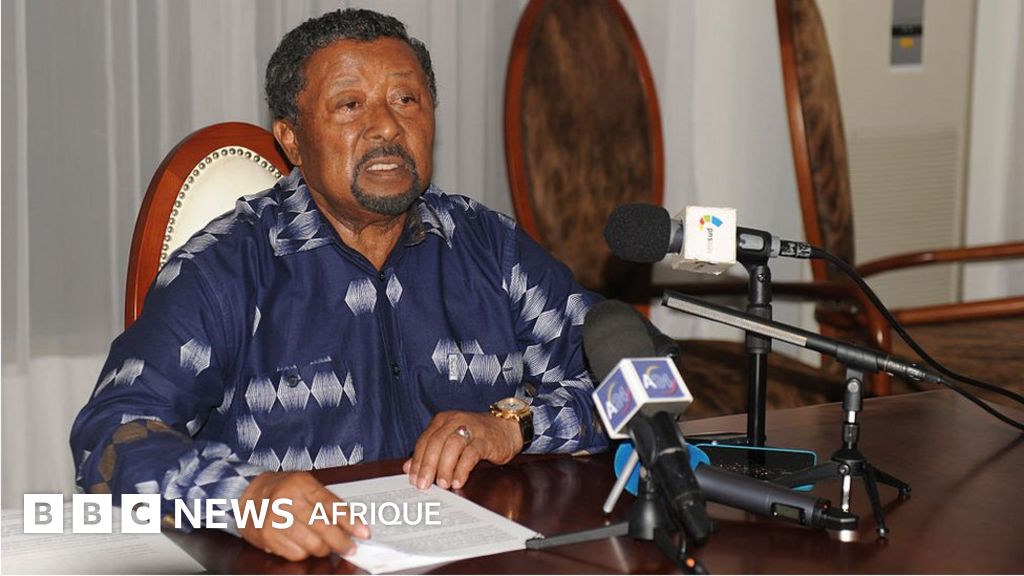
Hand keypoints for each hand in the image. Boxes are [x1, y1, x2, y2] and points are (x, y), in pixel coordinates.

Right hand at [237, 471, 369, 561]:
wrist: (245, 493)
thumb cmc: (280, 490)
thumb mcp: (304, 486)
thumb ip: (327, 503)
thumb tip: (352, 524)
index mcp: (300, 483)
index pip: (331, 505)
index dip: (350, 522)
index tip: (363, 533)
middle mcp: (286, 500)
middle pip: (323, 528)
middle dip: (342, 542)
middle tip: (350, 548)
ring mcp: (275, 520)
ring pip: (312, 545)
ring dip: (323, 549)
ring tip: (323, 544)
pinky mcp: (267, 537)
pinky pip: (296, 554)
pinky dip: (304, 553)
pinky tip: (301, 544)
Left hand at [403, 411, 522, 490]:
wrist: (506, 428)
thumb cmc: (476, 436)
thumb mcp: (450, 441)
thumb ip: (430, 452)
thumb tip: (408, 468)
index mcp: (442, 420)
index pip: (425, 440)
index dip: (417, 461)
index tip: (413, 479)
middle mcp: (455, 421)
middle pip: (436, 443)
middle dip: (427, 466)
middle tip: (423, 485)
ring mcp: (471, 428)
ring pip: (452, 446)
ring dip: (444, 467)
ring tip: (442, 484)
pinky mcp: (485, 439)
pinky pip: (471, 453)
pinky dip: (462, 469)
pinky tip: (458, 481)